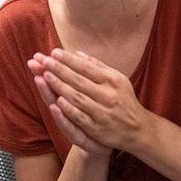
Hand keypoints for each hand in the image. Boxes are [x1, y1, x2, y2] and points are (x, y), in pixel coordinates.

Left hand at [33, 48, 151, 152]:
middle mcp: (108, 95)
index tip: (53, 52)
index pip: (86, 67)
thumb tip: (78, 53)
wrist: (137, 129)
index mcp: (112, 80)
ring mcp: (102, 112)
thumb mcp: (117, 79)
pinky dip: (68, 109)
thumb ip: (98, 66)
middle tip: (44, 60)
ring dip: (59, 86)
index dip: (69, 60)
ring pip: (77, 97)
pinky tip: (56, 101)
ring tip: (44, 75)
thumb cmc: (123, 100)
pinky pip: (80, 117)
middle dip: (59, 69)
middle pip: (79, 80)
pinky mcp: (97, 128)